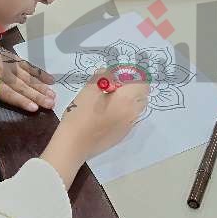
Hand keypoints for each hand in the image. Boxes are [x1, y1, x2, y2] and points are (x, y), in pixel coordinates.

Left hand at [0, 37, 55, 111]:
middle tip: (51, 104)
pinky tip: (50, 80)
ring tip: (53, 95)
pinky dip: (39, 73)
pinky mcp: (11, 57)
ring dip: (41, 87)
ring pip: (27, 76)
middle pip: (21, 85)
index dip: (21, 100)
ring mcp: (9, 63)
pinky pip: (27, 65)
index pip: (8, 92)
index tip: (34, 108)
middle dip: (37, 95)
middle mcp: (2, 72)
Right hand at [41, 71, 149, 187]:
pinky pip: (130, 117)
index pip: (142, 81)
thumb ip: (102, 76)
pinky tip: (108, 111)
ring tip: (111, 97)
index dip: (132, 74)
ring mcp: (129, 126)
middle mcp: (133, 113)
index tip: (118, 73)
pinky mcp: (122, 134)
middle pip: (142, 94)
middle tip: (115, 83)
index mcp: (128, 99)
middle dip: (133, 86)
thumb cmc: (81, 115)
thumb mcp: (89, 89)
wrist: (74, 145)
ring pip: (137, 107)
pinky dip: (124, 110)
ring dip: (130, 98)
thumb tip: (109, 72)